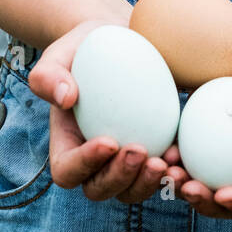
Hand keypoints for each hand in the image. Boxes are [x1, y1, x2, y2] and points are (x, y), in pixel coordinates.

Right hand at [26, 18, 188, 203]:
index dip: (85, 164)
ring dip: (149, 183)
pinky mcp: (153, 152)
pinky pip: (161, 174)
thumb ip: (49, 74)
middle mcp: (93, 161)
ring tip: (168, 161)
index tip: (109, 140)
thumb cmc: (86, 47)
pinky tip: (182, 155)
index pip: (67, 170)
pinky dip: (172, 172)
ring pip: (132, 190)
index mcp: (66, 144)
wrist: (124, 40)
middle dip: (120, 178)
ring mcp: (123, 162)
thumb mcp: (61, 52)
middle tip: (140, 151)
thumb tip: (66, 99)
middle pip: (100, 189)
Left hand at [177, 15, 231, 219]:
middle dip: (206, 203)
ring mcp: (224, 151)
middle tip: (186, 188)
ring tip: (165, 171)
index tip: (223, 194)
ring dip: (183, 186)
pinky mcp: (202, 135)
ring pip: (203, 182)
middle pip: (230, 200)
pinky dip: (174, 159)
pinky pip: (188, 155)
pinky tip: (160, 149)